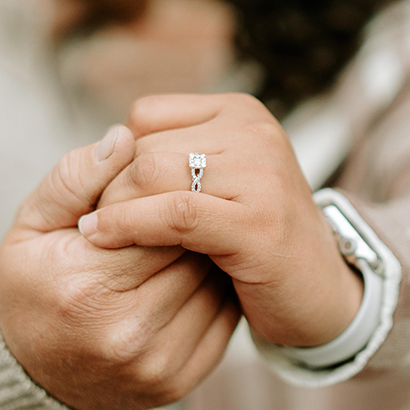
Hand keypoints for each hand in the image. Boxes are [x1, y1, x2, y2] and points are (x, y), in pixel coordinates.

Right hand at [0, 125, 240, 409]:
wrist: (25, 372)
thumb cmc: (30, 283)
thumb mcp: (32, 224)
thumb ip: (75, 178)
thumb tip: (125, 138)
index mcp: (85, 287)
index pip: (159, 222)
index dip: (168, 194)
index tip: (167, 180)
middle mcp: (125, 334)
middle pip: (193, 254)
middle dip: (195, 223)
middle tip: (194, 199)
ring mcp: (155, 365)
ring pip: (213, 287)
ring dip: (212, 255)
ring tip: (199, 232)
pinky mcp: (176, 383)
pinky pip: (220, 323)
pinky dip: (217, 292)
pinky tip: (200, 273)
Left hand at [83, 94, 362, 348]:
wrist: (322, 296)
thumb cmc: (254, 242)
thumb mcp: (213, 185)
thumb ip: (167, 158)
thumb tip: (103, 147)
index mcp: (240, 113)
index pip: (146, 116)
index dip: (114, 157)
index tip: (99, 197)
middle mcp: (255, 132)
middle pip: (144, 145)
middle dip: (107, 186)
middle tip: (88, 221)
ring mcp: (262, 174)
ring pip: (152, 172)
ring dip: (112, 206)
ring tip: (93, 233)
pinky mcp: (259, 222)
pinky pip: (174, 213)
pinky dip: (129, 225)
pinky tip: (103, 240)